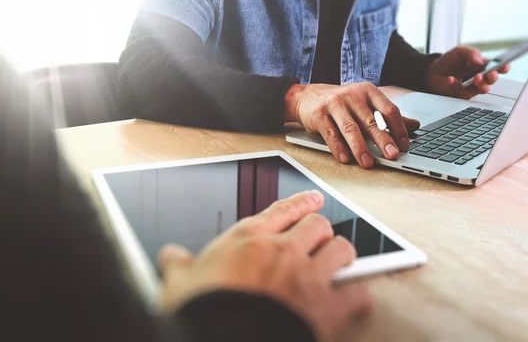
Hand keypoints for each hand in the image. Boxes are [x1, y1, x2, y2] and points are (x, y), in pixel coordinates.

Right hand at [159, 191, 370, 341]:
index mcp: (249, 240)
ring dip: (341, 256)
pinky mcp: (325, 308)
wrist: (224, 341)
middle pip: (318, 225)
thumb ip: (179, 267)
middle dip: (321, 232)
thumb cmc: (203, 311)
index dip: (302, 202)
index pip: (282, 209)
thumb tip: (170, 257)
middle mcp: (282, 251)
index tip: (314, 200)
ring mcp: (306, 277)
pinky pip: (356, 292)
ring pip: (341, 249)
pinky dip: (357, 295)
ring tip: (338, 263)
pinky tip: (353, 298)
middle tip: (320, 241)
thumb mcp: (181, 284)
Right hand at [284, 83, 419, 167]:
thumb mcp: (366, 104)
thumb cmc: (342, 103)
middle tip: (392, 155)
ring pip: (350, 128)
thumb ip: (388, 115)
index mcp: (368, 91)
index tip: (405, 145)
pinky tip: (345, 158)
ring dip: (360, 147)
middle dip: (383, 140)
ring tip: (368, 163)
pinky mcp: (319, 114)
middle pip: (371, 120)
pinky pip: (330, 134)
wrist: (308, 97)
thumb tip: (415, 125)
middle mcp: (352, 95)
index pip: (388, 110)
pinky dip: (338, 148)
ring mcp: (334, 104)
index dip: (399, 129)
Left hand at [425, 46, 510, 99]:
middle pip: (492, 79)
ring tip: (475, 77)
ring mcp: (473, 86)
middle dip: (493, 77)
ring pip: (484, 89)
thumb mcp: (459, 51)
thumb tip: (480, 60)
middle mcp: (480, 76)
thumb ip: (471, 53)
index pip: (498, 67)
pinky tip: (451, 79)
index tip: (504, 65)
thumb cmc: (449, 61)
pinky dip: (457, 85)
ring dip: (481, 83)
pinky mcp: (463, 94)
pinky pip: (465, 92)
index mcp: (483, 65)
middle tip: (490, 74)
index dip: (504, 67)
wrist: (433, 71)